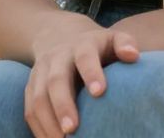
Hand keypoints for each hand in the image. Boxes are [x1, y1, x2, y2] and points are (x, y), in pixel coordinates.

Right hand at [24, 13, 139, 137]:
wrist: (60, 36)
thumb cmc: (97, 46)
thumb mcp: (112, 38)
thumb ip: (125, 43)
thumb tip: (133, 55)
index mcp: (81, 45)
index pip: (85, 57)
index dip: (91, 73)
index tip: (99, 93)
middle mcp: (57, 58)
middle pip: (56, 80)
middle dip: (63, 105)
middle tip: (72, 129)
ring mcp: (40, 73)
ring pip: (38, 98)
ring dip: (48, 122)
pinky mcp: (30, 88)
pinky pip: (29, 110)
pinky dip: (38, 129)